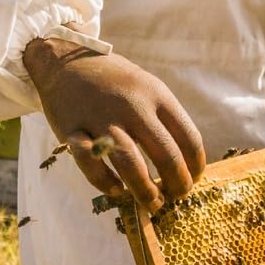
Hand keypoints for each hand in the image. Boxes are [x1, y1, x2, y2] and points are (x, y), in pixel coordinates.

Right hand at [22, 38, 205, 210]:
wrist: (67, 60)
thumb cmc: (116, 81)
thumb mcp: (148, 87)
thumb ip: (164, 118)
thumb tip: (186, 161)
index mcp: (157, 95)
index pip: (188, 137)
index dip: (196, 165)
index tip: (195, 178)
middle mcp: (132, 106)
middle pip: (166, 154)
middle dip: (177, 183)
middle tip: (178, 196)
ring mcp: (101, 118)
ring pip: (131, 164)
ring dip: (145, 191)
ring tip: (153, 204)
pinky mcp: (72, 130)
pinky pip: (91, 164)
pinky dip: (104, 183)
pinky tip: (115, 191)